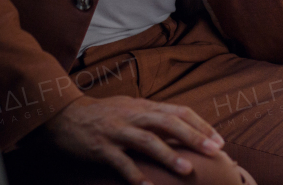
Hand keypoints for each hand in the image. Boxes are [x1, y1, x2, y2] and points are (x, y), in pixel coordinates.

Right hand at [41, 95, 226, 184]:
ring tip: (186, 170)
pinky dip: (135, 176)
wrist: (63, 114)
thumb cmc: (102, 113)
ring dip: (168, 155)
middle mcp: (133, 116)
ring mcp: (117, 131)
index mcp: (143, 106)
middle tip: (215, 151)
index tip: (219, 140)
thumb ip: (152, 115)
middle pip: (168, 123)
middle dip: (193, 136)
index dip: (200, 125)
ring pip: (147, 141)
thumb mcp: (129, 107)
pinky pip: (121, 163)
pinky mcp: (101, 148)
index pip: (178, 111)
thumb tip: (180, 124)